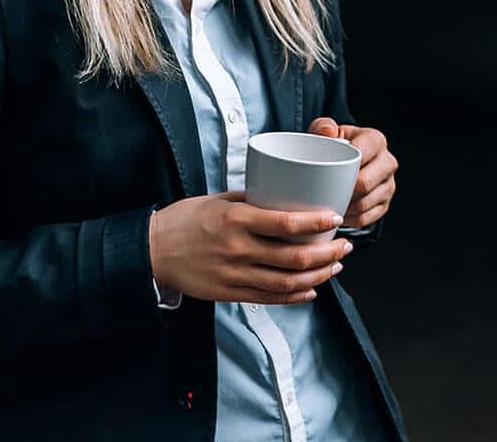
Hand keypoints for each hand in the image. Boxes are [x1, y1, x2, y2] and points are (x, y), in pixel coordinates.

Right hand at [147, 191, 351, 304]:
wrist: (151, 251)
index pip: (286, 222)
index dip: (316, 222)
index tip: (335, 216)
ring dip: (318, 276)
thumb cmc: (185, 220)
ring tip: (335, 266)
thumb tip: (286, 197)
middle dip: (327, 253)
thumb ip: (252, 202)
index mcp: (237, 220)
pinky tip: (312, 289)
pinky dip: (295, 296)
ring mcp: (234, 275)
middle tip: (345, 245)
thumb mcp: (219, 201)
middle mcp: (238, 249)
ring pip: (287, 282)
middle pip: (294, 257)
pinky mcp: (229, 293)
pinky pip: (269, 298)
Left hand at [309, 117, 397, 228]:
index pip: (363, 156)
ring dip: (346, 208)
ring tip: (329, 206)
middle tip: (325, 195)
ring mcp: (389, 184)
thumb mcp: (326, 132)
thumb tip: (327, 132)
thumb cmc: (334, 146)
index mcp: (375, 140)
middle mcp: (387, 161)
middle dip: (344, 192)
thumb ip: (323, 127)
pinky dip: (350, 219)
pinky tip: (338, 214)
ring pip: (366, 203)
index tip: (326, 175)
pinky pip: (367, 218)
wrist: (345, 161)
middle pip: (366, 183)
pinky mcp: (385, 203)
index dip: (344, 169)